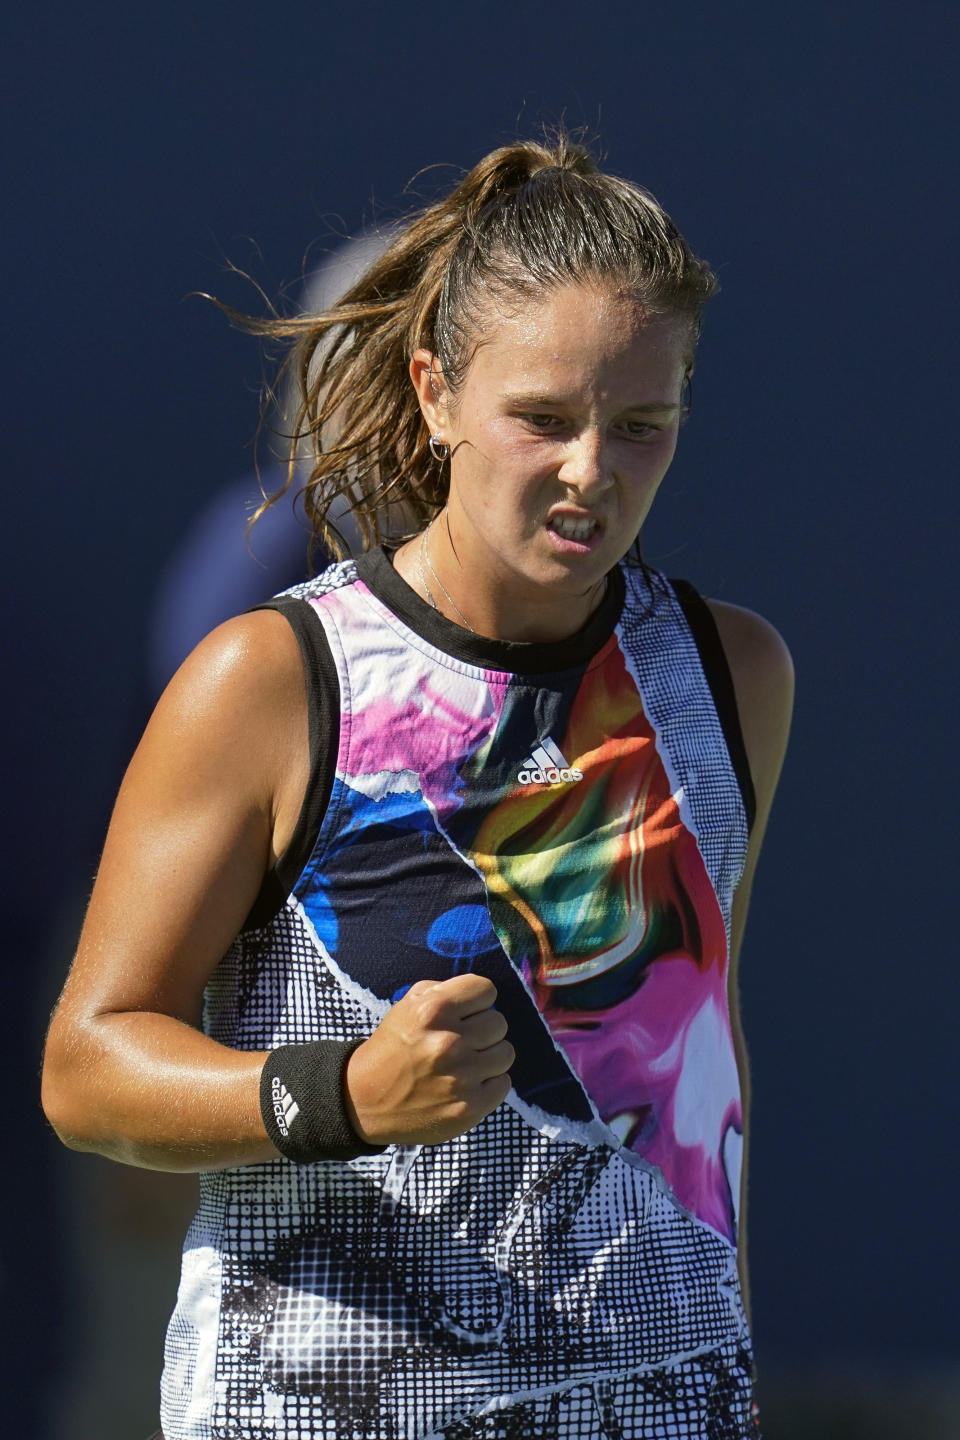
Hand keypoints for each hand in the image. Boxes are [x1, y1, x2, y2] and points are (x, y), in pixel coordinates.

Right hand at [343, 974, 513, 1146]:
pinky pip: (503, 1083)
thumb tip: (478, 995)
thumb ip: (442, 991)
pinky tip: (468, 1084)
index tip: (466, 1012)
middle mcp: (449, 1042)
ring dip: (488, 1056)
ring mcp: (461, 1077)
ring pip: (505, 1053)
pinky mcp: (469, 1107)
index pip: (486, 990)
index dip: (476, 1001)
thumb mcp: (406, 1006)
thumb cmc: (392, 1048)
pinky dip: (489, 1083)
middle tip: (463, 1041)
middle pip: (499, 1023)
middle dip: (482, 1030)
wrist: (365, 1101)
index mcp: (433, 1010)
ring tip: (466, 1063)